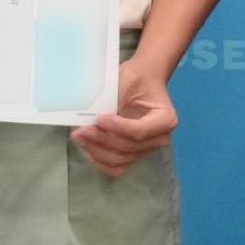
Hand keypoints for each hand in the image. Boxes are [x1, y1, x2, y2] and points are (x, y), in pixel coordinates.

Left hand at [73, 58, 177, 177]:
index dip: (117, 128)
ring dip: (97, 150)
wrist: (144, 80)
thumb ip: (115, 97)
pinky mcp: (134, 154)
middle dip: (102, 139)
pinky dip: (101, 160)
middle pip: (128, 147)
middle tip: (82, 129)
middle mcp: (159, 138)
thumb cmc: (138, 78)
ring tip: (79, 136)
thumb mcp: (127, 80)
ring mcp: (147, 149)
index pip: (139, 131)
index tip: (99, 119)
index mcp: (165, 119)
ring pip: (120, 160)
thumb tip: (95, 114)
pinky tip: (88, 147)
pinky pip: (116, 167)